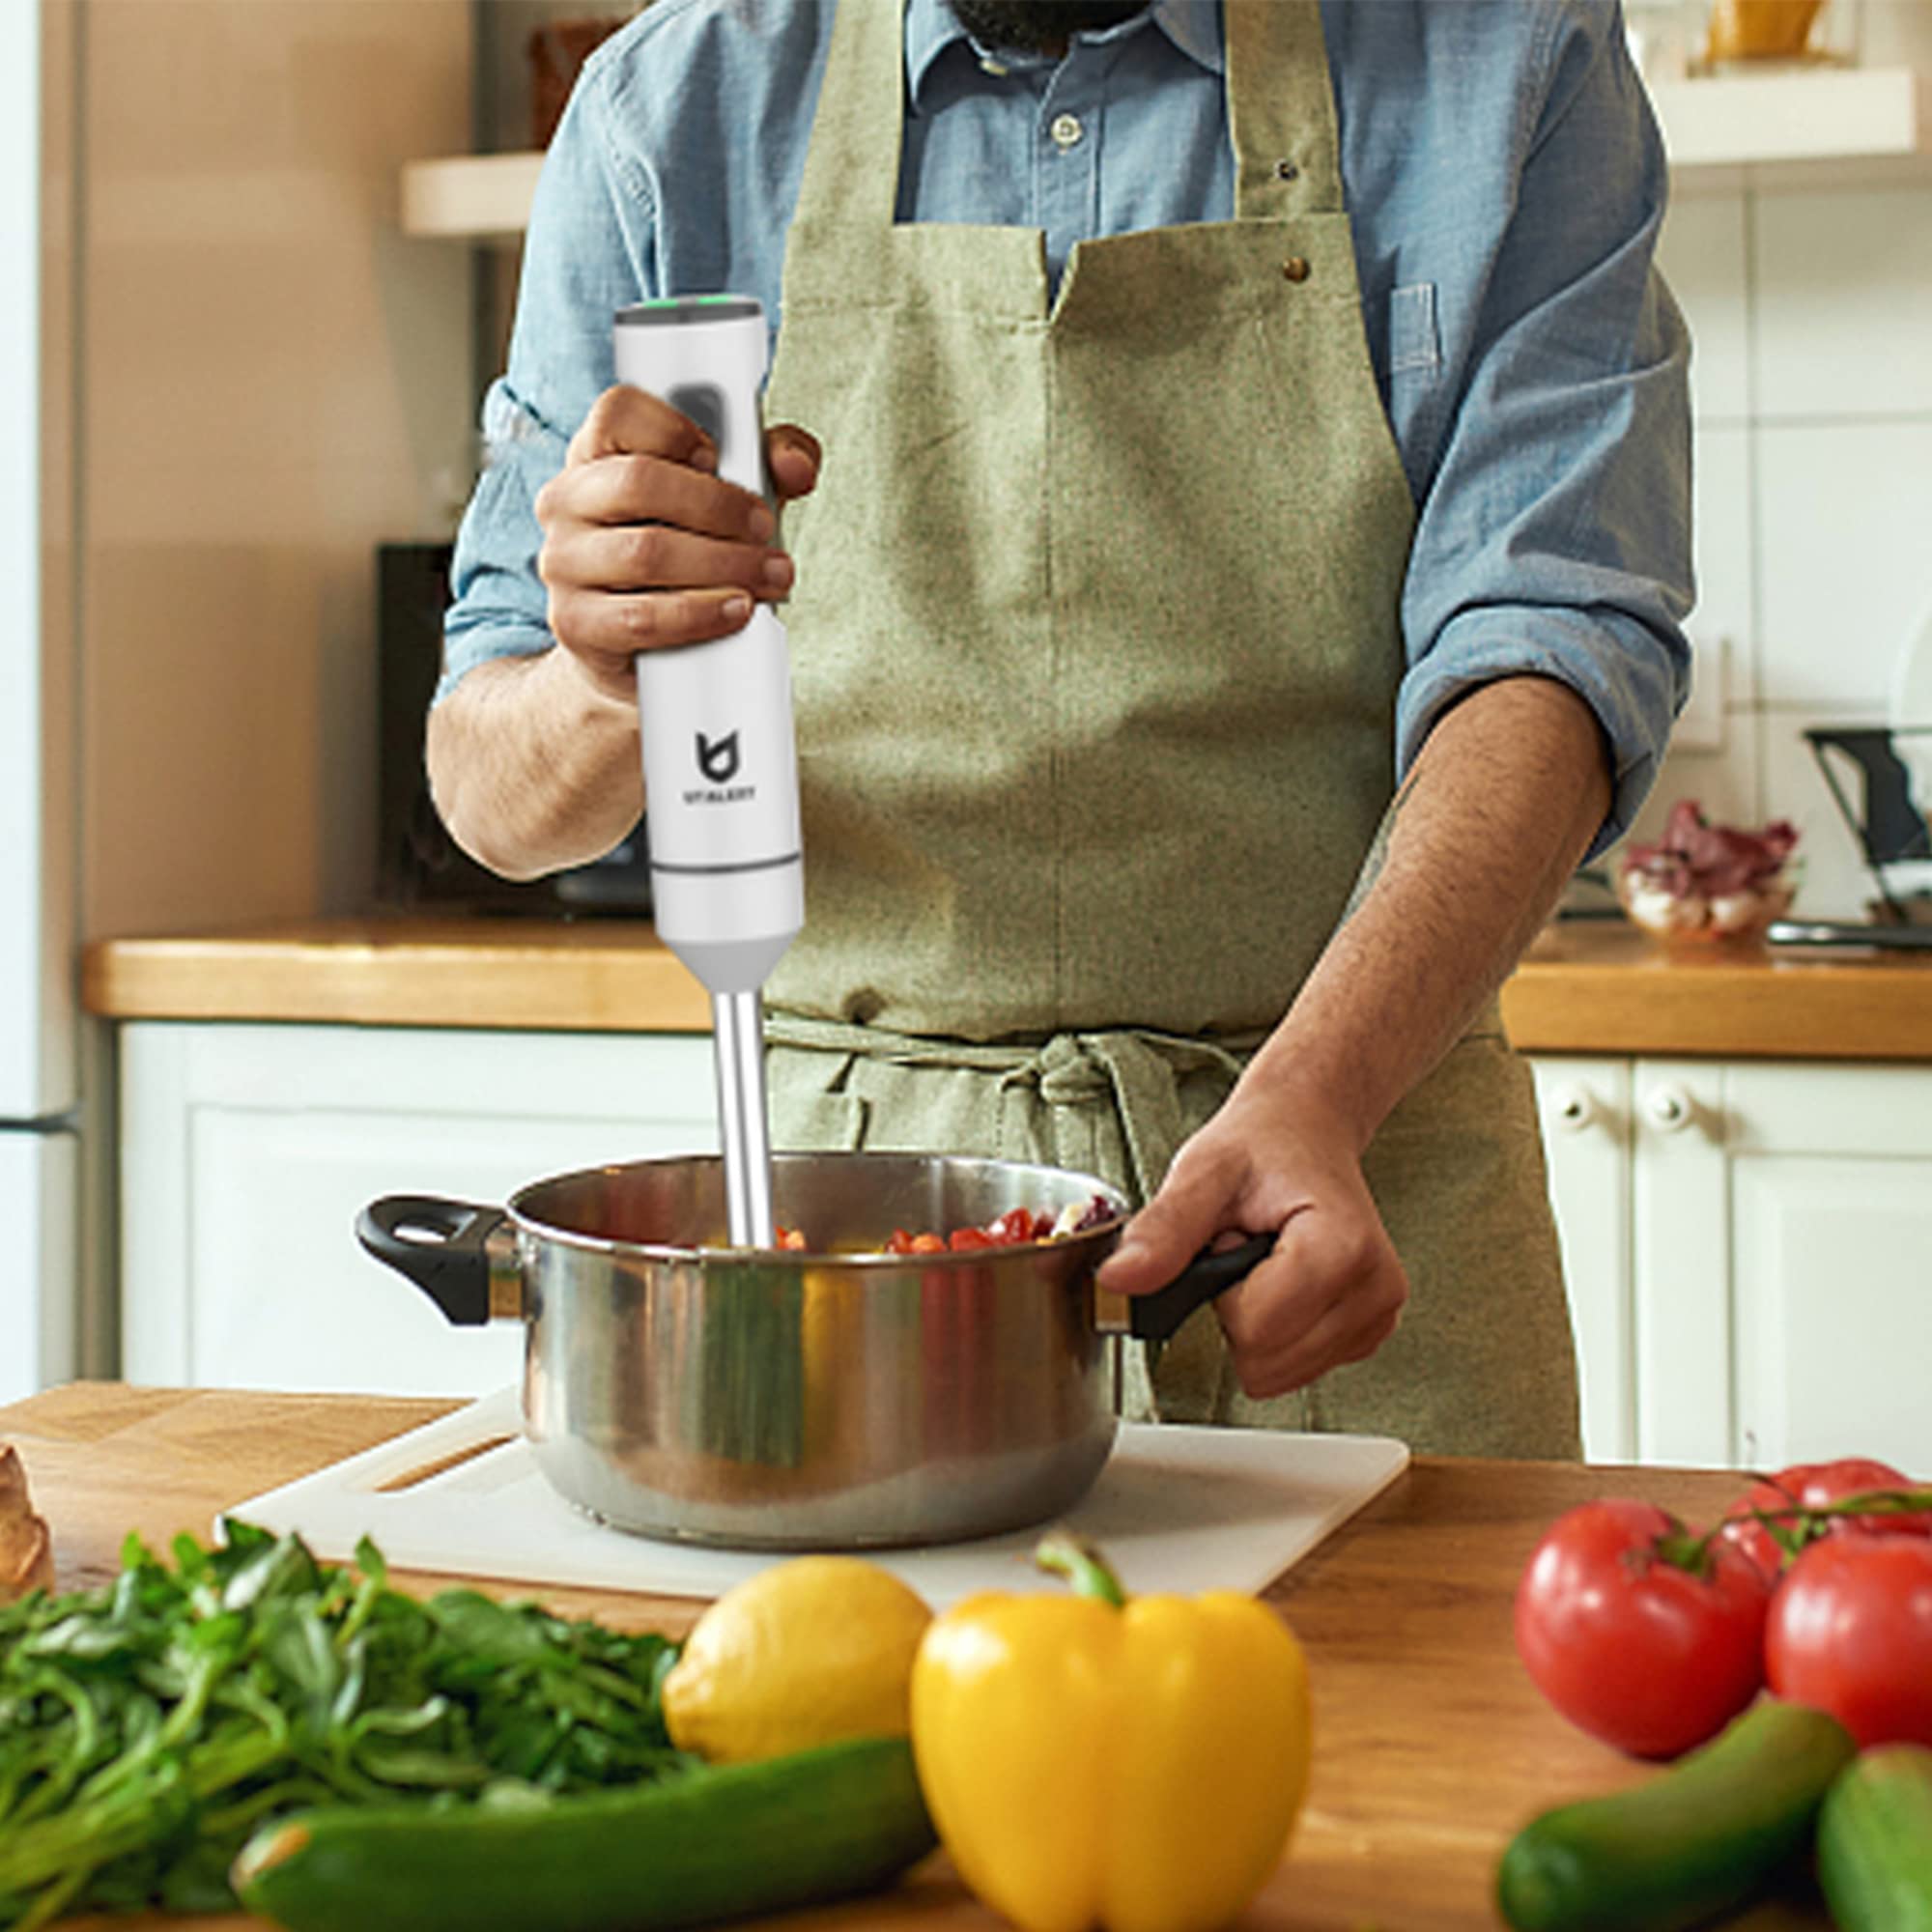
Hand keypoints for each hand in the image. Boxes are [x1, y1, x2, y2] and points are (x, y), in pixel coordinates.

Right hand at [534, 383, 820, 700]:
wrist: (647, 650)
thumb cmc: (687, 555)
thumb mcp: (727, 501)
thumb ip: (768, 465)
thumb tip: (797, 465)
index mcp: (596, 454)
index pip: (618, 412)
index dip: (674, 429)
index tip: (717, 458)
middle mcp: (568, 500)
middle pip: (638, 482)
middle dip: (718, 507)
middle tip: (766, 530)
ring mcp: (563, 563)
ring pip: (645, 553)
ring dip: (724, 564)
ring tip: (770, 576)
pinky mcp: (576, 623)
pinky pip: (642, 616)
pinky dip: (700, 613)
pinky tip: (738, 609)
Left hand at [1095, 1081, 1407, 1398]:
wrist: (1305, 1130)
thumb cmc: (1262, 1146)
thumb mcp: (1203, 1172)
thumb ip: (1163, 1230)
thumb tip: (1117, 1280)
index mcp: (1342, 1247)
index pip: (1255, 1329)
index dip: (1219, 1292)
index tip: (1228, 1239)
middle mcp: (1374, 1289)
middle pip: (1267, 1362)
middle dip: (1236, 1312)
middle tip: (1242, 1248)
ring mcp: (1376, 1316)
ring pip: (1280, 1375)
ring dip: (1255, 1323)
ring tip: (1261, 1261)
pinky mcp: (1367, 1332)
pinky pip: (1298, 1370)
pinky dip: (1277, 1332)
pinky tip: (1280, 1281)